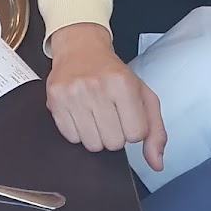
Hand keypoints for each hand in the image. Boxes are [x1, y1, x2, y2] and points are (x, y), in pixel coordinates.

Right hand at [46, 22, 166, 171]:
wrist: (80, 47)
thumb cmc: (113, 73)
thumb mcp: (143, 94)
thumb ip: (156, 131)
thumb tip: (156, 163)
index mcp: (123, 84)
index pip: (136, 134)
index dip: (132, 127)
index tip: (125, 112)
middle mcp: (97, 86)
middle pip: (113, 143)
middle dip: (114, 133)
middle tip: (109, 113)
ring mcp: (73, 93)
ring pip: (92, 144)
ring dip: (95, 134)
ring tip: (94, 113)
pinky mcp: (55, 99)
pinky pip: (71, 137)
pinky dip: (77, 130)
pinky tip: (79, 112)